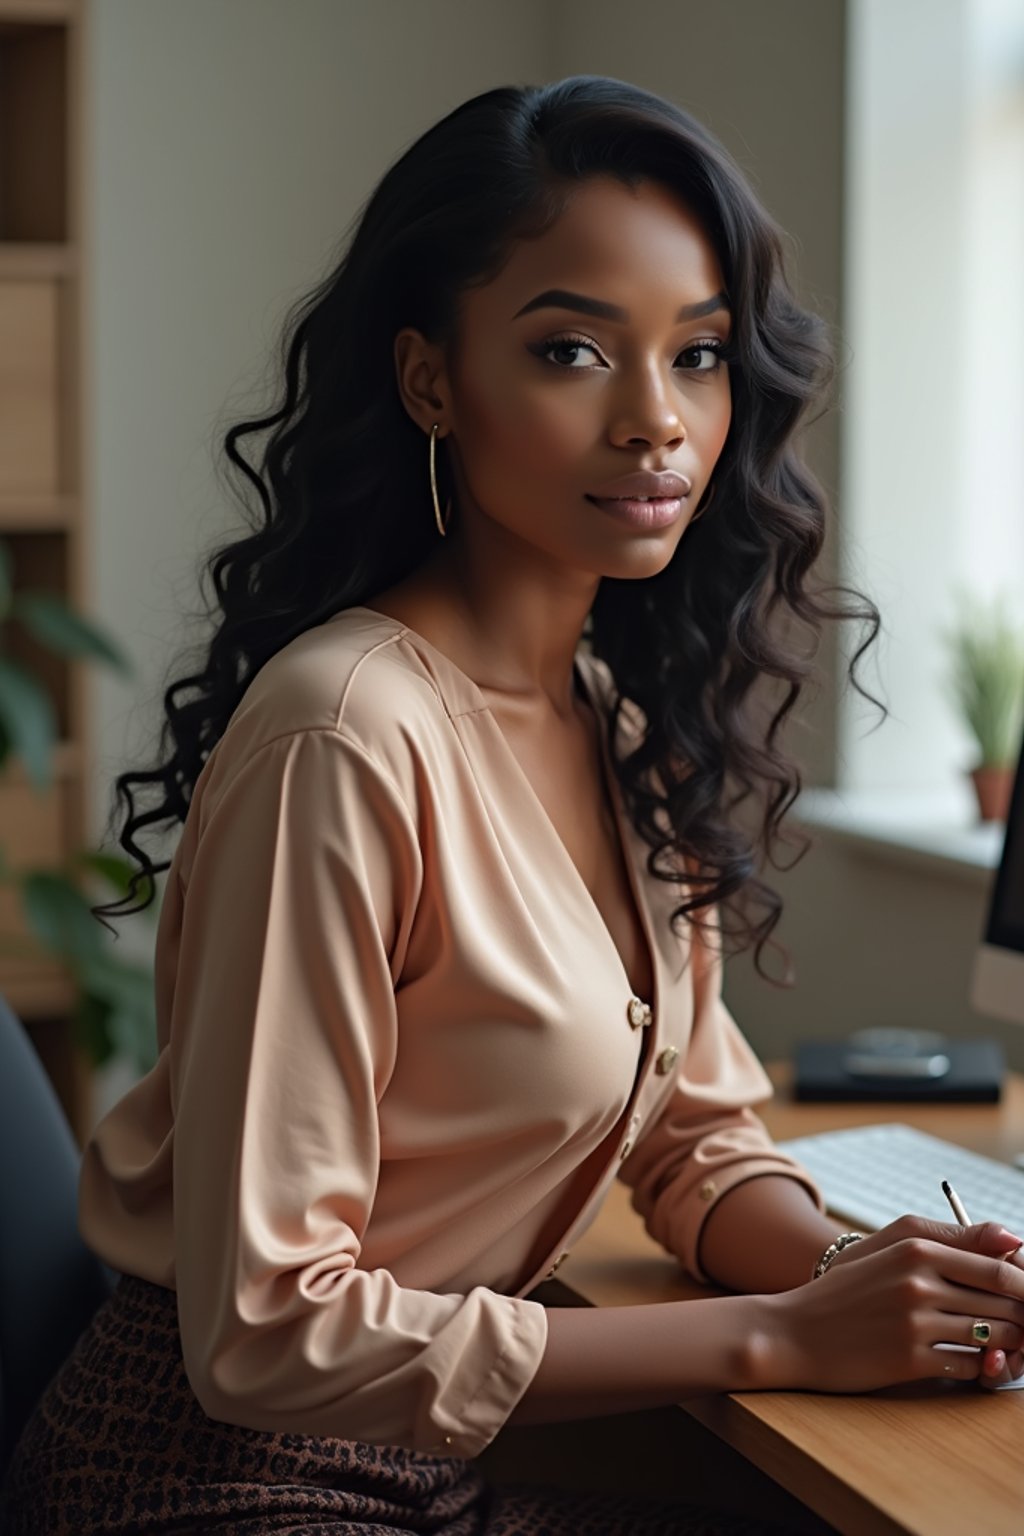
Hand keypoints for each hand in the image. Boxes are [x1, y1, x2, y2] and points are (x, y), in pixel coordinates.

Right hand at [760, 1219, 1023, 1392]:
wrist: (797, 1330)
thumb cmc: (849, 1287)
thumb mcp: (891, 1245)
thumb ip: (952, 1235)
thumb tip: (1013, 1239)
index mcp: (917, 1249)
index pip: (1001, 1267)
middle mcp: (918, 1284)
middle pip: (1005, 1303)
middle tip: (1022, 1323)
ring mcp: (914, 1325)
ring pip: (994, 1336)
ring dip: (1009, 1344)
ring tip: (1004, 1343)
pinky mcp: (910, 1362)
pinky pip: (970, 1367)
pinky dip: (980, 1368)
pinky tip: (971, 1360)